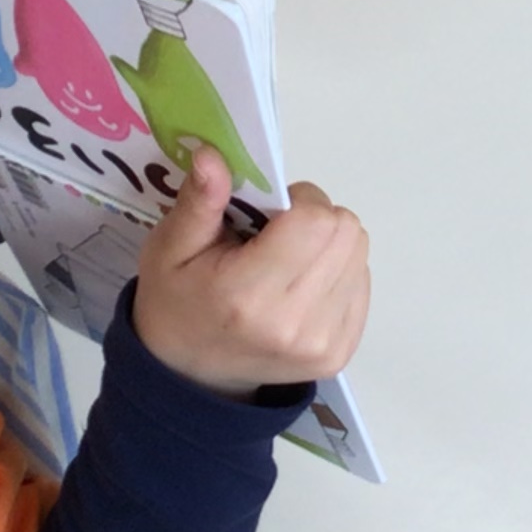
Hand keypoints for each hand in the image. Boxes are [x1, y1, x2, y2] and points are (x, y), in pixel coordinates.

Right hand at [131, 147, 370, 392]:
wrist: (191, 375)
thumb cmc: (178, 301)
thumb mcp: (170, 248)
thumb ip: (199, 202)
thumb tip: (213, 156)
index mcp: (250, 295)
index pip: (316, 221)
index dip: (301, 201)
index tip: (271, 212)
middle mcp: (295, 324)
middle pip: (346, 233)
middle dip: (317, 218)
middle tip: (279, 234)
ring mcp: (323, 344)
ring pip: (359, 254)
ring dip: (330, 245)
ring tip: (288, 261)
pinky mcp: (341, 354)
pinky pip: (362, 282)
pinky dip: (338, 272)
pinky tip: (301, 285)